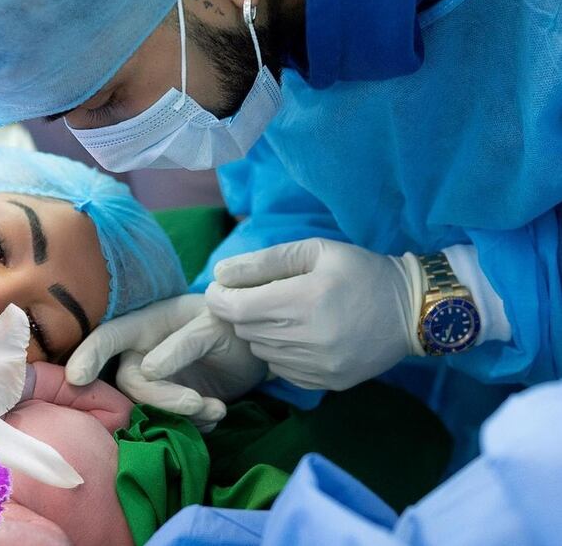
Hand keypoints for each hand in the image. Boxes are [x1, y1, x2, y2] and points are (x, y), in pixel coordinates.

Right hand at [66, 295, 266, 430]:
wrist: (256, 349)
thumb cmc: (231, 325)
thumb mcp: (214, 327)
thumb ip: (182, 345)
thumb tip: (147, 370)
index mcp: (146, 324)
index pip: (109, 337)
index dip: (89, 354)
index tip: (77, 378)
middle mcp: (143, 353)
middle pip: (129, 383)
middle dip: (159, 399)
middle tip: (196, 403)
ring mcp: (157, 381)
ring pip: (148, 408)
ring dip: (182, 416)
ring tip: (217, 410)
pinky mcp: (173, 404)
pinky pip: (169, 422)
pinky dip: (194, 426)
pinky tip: (218, 413)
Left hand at [206, 238, 422, 390]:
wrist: (412, 311)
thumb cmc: (360, 271)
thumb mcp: (315, 251)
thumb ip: (264, 261)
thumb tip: (220, 274)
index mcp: (305, 299)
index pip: (235, 307)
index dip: (220, 296)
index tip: (223, 287)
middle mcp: (310, 337)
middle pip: (244, 329)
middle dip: (241, 311)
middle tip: (257, 295)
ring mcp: (319, 365)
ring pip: (260, 350)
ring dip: (260, 332)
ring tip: (283, 314)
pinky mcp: (327, 382)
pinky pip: (281, 370)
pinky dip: (280, 353)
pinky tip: (299, 335)